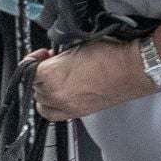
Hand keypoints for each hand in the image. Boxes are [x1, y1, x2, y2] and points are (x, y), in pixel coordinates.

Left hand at [29, 43, 153, 122]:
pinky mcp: (78, 114)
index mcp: (51, 75)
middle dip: (40, 75)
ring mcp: (67, 107)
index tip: (42, 56)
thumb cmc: (110, 55)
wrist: (133, 69)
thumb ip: (56, 55)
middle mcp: (55, 95)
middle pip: (34, 86)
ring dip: (45, 90)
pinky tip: (61, 93)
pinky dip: (53, 104)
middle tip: (53, 65)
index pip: (27, 69)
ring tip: (57, 79)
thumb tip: (50, 59)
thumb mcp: (74, 46)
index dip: (34, 60)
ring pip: (41, 101)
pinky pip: (53, 113)